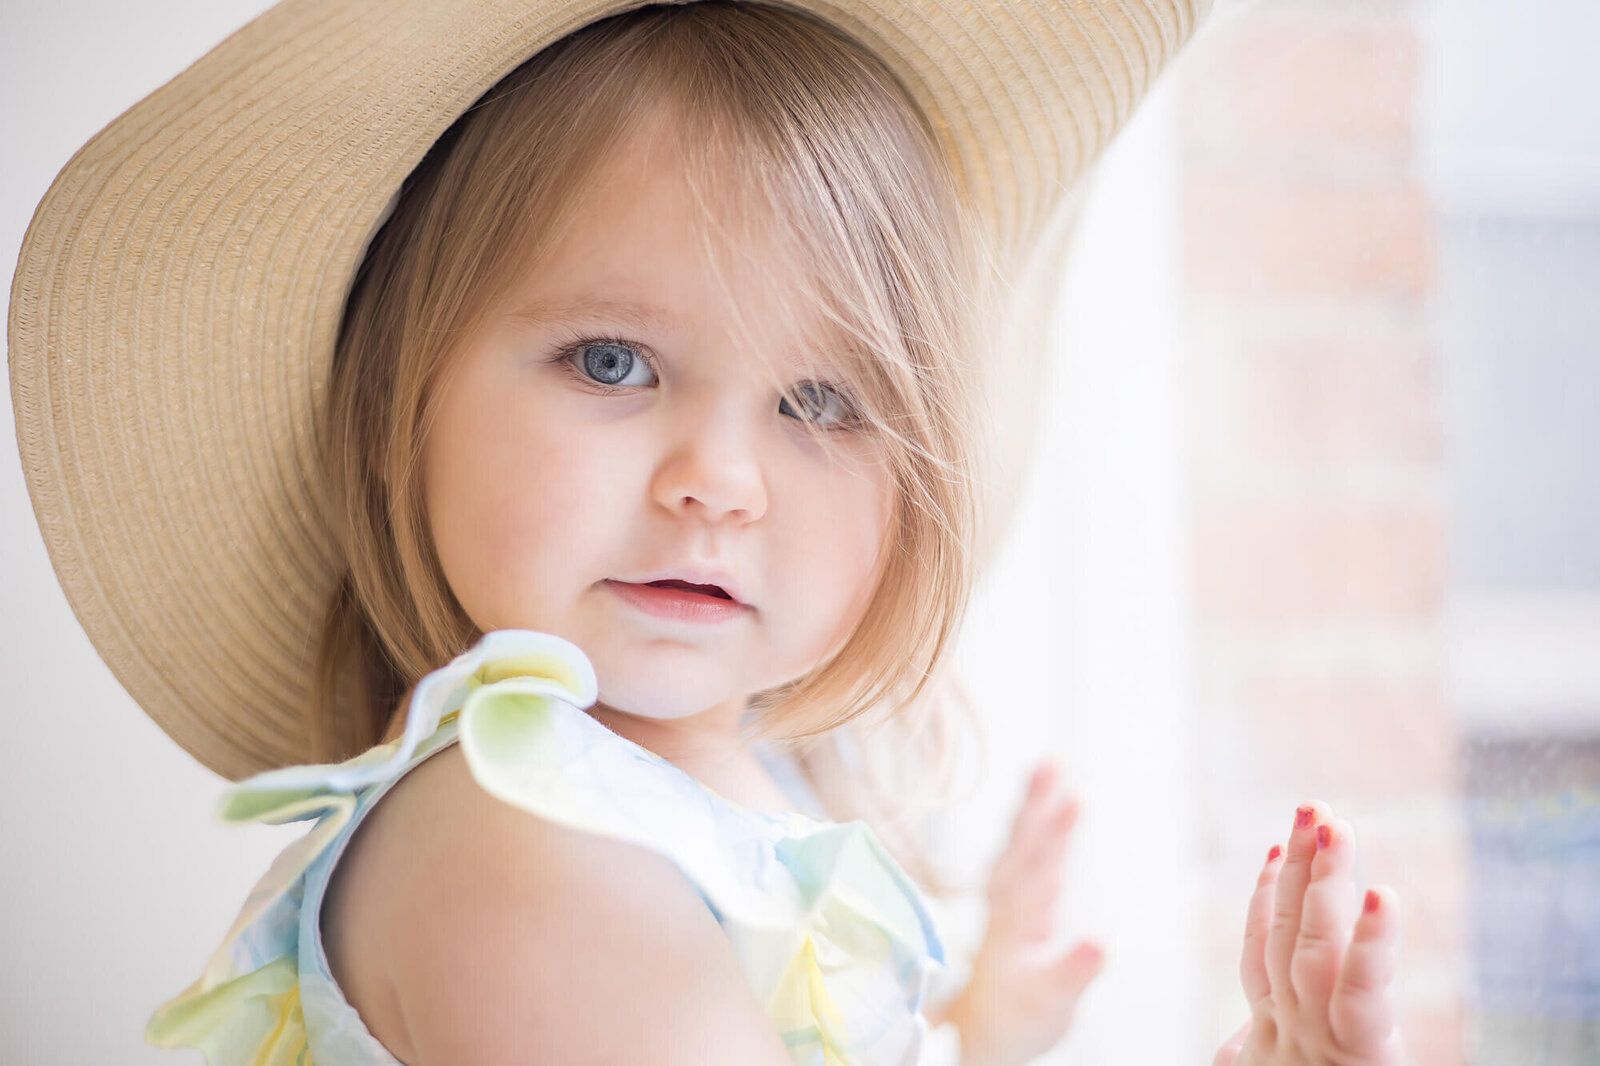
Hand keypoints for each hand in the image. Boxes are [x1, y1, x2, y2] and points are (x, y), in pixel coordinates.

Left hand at [940, 763, 1102, 1065]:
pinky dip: (1032, 814)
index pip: (1038, 872)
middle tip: (1053, 764)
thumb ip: (1073, 972)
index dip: (1056, 836)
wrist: (985, 1022)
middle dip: (1039, 808)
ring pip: (1019, 840)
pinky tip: (1045, 785)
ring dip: (1032, 802)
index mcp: (1015, 926)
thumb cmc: (1021, 1014)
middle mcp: (1005, 903)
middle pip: (1023, 846)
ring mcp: (1006, 894)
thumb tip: (1101, 942)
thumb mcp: (1052, 1002)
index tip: (1076, 800)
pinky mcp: (1012, 890)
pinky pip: (1022, 843)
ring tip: (1049, 763)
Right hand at [1214, 802, 1405, 1065]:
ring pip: (1316, 945)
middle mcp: (1293, 1026)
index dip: (1266, 896)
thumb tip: (1244, 1032)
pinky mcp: (1362, 1057)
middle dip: (1298, 866)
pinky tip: (1382, 895)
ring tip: (1334, 824)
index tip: (1276, 849)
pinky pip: (1363, 994)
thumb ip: (1253, 1050)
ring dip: (1323, 879)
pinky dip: (1373, 942)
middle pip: (1289, 932)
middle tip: (1311, 808)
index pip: (1263, 951)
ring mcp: (1316, 1040)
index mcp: (1276, 1030)